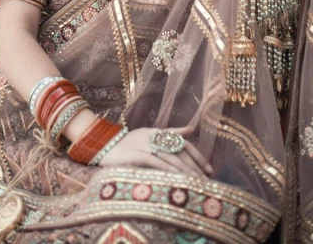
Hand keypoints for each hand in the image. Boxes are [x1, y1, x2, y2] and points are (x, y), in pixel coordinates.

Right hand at [98, 126, 212, 177]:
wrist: (103, 144)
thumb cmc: (128, 142)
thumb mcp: (149, 133)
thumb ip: (170, 132)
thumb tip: (191, 129)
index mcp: (159, 132)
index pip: (183, 143)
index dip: (198, 156)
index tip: (209, 169)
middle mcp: (154, 137)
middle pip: (180, 152)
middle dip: (195, 166)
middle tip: (206, 180)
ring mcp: (145, 146)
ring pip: (170, 158)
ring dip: (185, 171)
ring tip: (196, 183)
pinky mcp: (136, 155)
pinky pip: (155, 163)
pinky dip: (167, 170)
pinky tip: (176, 179)